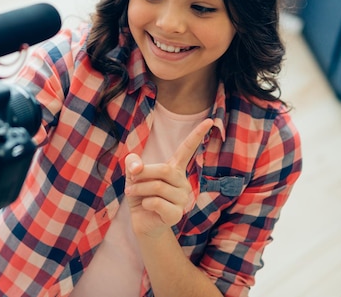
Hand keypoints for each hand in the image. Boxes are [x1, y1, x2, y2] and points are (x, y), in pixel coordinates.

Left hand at [124, 118, 212, 237]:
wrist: (141, 221)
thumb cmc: (140, 194)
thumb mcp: (133, 174)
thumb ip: (133, 163)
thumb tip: (136, 167)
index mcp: (174, 169)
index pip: (187, 149)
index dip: (197, 135)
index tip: (209, 120)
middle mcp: (182, 182)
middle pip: (164, 170)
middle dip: (144, 173)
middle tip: (131, 179)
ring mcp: (182, 199)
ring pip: (158, 186)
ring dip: (140, 188)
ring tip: (135, 193)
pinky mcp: (176, 214)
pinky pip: (157, 202)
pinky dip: (145, 202)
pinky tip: (146, 206)